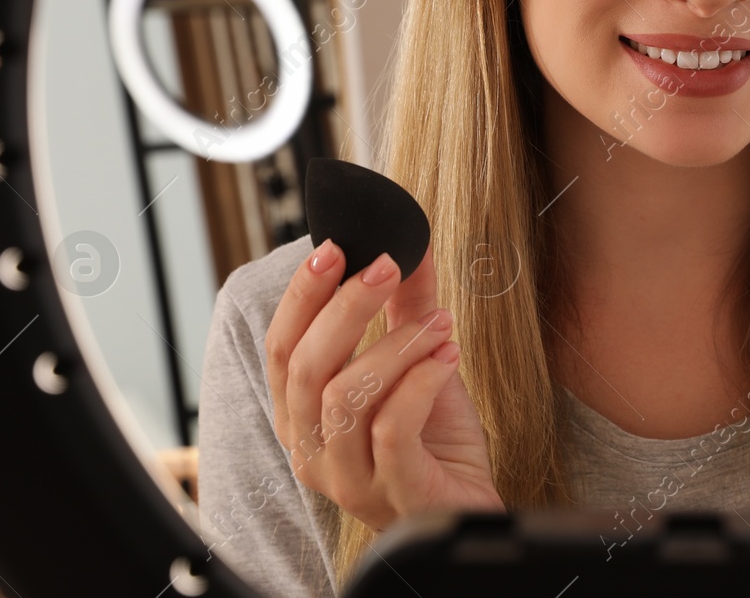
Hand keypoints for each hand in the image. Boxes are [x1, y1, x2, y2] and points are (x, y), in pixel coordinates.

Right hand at [264, 239, 503, 531]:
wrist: (468, 506)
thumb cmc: (433, 441)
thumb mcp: (415, 364)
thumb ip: (405, 307)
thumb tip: (410, 242)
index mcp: (302, 418)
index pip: (281, 349)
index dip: (303, 295)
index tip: (335, 247)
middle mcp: (313, 451)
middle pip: (306, 368)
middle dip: (346, 306)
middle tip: (388, 266)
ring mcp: (349, 478)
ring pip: (346, 395)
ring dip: (396, 344)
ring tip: (440, 322)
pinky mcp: (393, 490)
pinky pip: (391, 428)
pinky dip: (420, 381)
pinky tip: (448, 357)